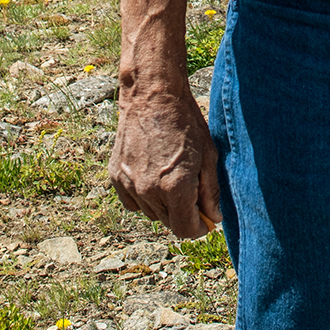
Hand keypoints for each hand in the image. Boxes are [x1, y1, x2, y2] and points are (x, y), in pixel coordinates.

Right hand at [108, 87, 221, 238]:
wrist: (152, 98)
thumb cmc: (185, 124)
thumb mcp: (208, 156)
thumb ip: (211, 191)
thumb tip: (213, 218)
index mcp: (175, 187)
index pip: (186, 230)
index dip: (199, 229)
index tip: (205, 219)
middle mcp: (149, 191)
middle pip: (169, 224)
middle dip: (183, 214)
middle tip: (191, 193)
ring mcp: (129, 185)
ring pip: (151, 214)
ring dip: (164, 206)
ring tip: (171, 178)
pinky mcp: (116, 177)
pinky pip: (133, 203)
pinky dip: (144, 197)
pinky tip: (153, 177)